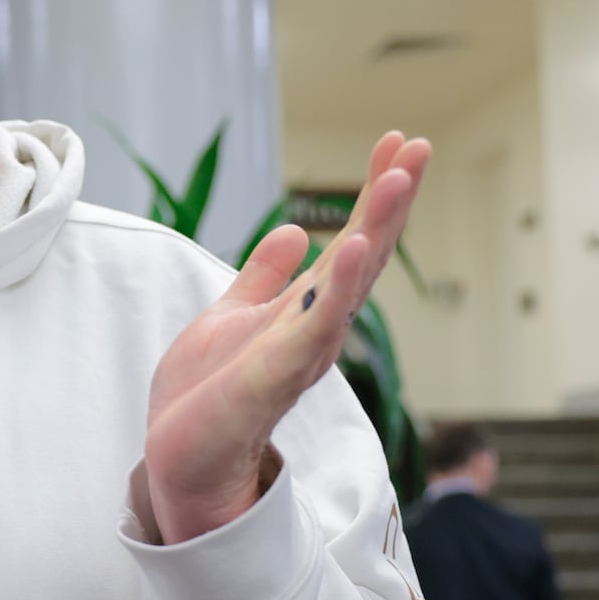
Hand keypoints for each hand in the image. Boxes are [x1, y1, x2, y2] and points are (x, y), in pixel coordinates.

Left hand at [143, 132, 430, 543]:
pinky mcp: (273, 377)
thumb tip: (296, 231)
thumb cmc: (208, 396)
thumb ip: (264, 278)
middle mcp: (314, 329)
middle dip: (388, 200)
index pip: (349, 242)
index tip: (396, 140)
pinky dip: (337, 290)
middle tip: (417, 145)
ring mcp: (299, 352)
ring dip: (374, 230)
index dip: (372, 193)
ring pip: (348, 284)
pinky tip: (352, 248)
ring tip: (397, 179)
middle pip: (362, 255)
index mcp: (304, 311)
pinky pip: (312, 327)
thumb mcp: (231, 317)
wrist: (181, 459)